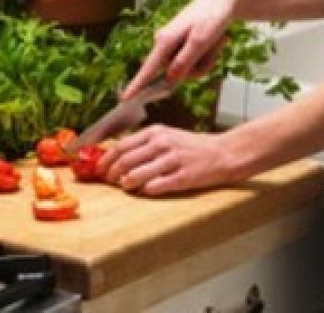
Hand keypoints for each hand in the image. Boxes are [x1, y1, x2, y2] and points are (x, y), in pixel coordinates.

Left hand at [98, 125, 243, 194]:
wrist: (223, 153)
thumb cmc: (193, 147)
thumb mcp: (168, 136)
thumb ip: (145, 144)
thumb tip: (118, 157)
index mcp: (156, 132)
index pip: (122, 146)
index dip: (107, 160)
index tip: (99, 170)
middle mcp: (162, 143)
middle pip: (125, 160)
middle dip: (112, 174)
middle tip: (109, 182)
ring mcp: (173, 160)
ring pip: (137, 174)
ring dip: (126, 184)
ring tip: (126, 187)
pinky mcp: (183, 177)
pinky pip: (156, 186)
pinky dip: (146, 191)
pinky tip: (145, 191)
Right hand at [120, 0, 245, 99]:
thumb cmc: (213, 16)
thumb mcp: (200, 41)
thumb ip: (185, 61)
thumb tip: (170, 80)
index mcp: (165, 40)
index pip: (148, 68)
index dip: (137, 85)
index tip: (124, 98)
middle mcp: (165, 42)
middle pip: (176, 72)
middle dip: (198, 67)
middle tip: (214, 50)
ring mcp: (174, 43)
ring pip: (188, 68)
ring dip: (205, 60)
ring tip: (216, 42)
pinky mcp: (182, 43)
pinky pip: (193, 60)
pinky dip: (206, 55)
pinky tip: (215, 42)